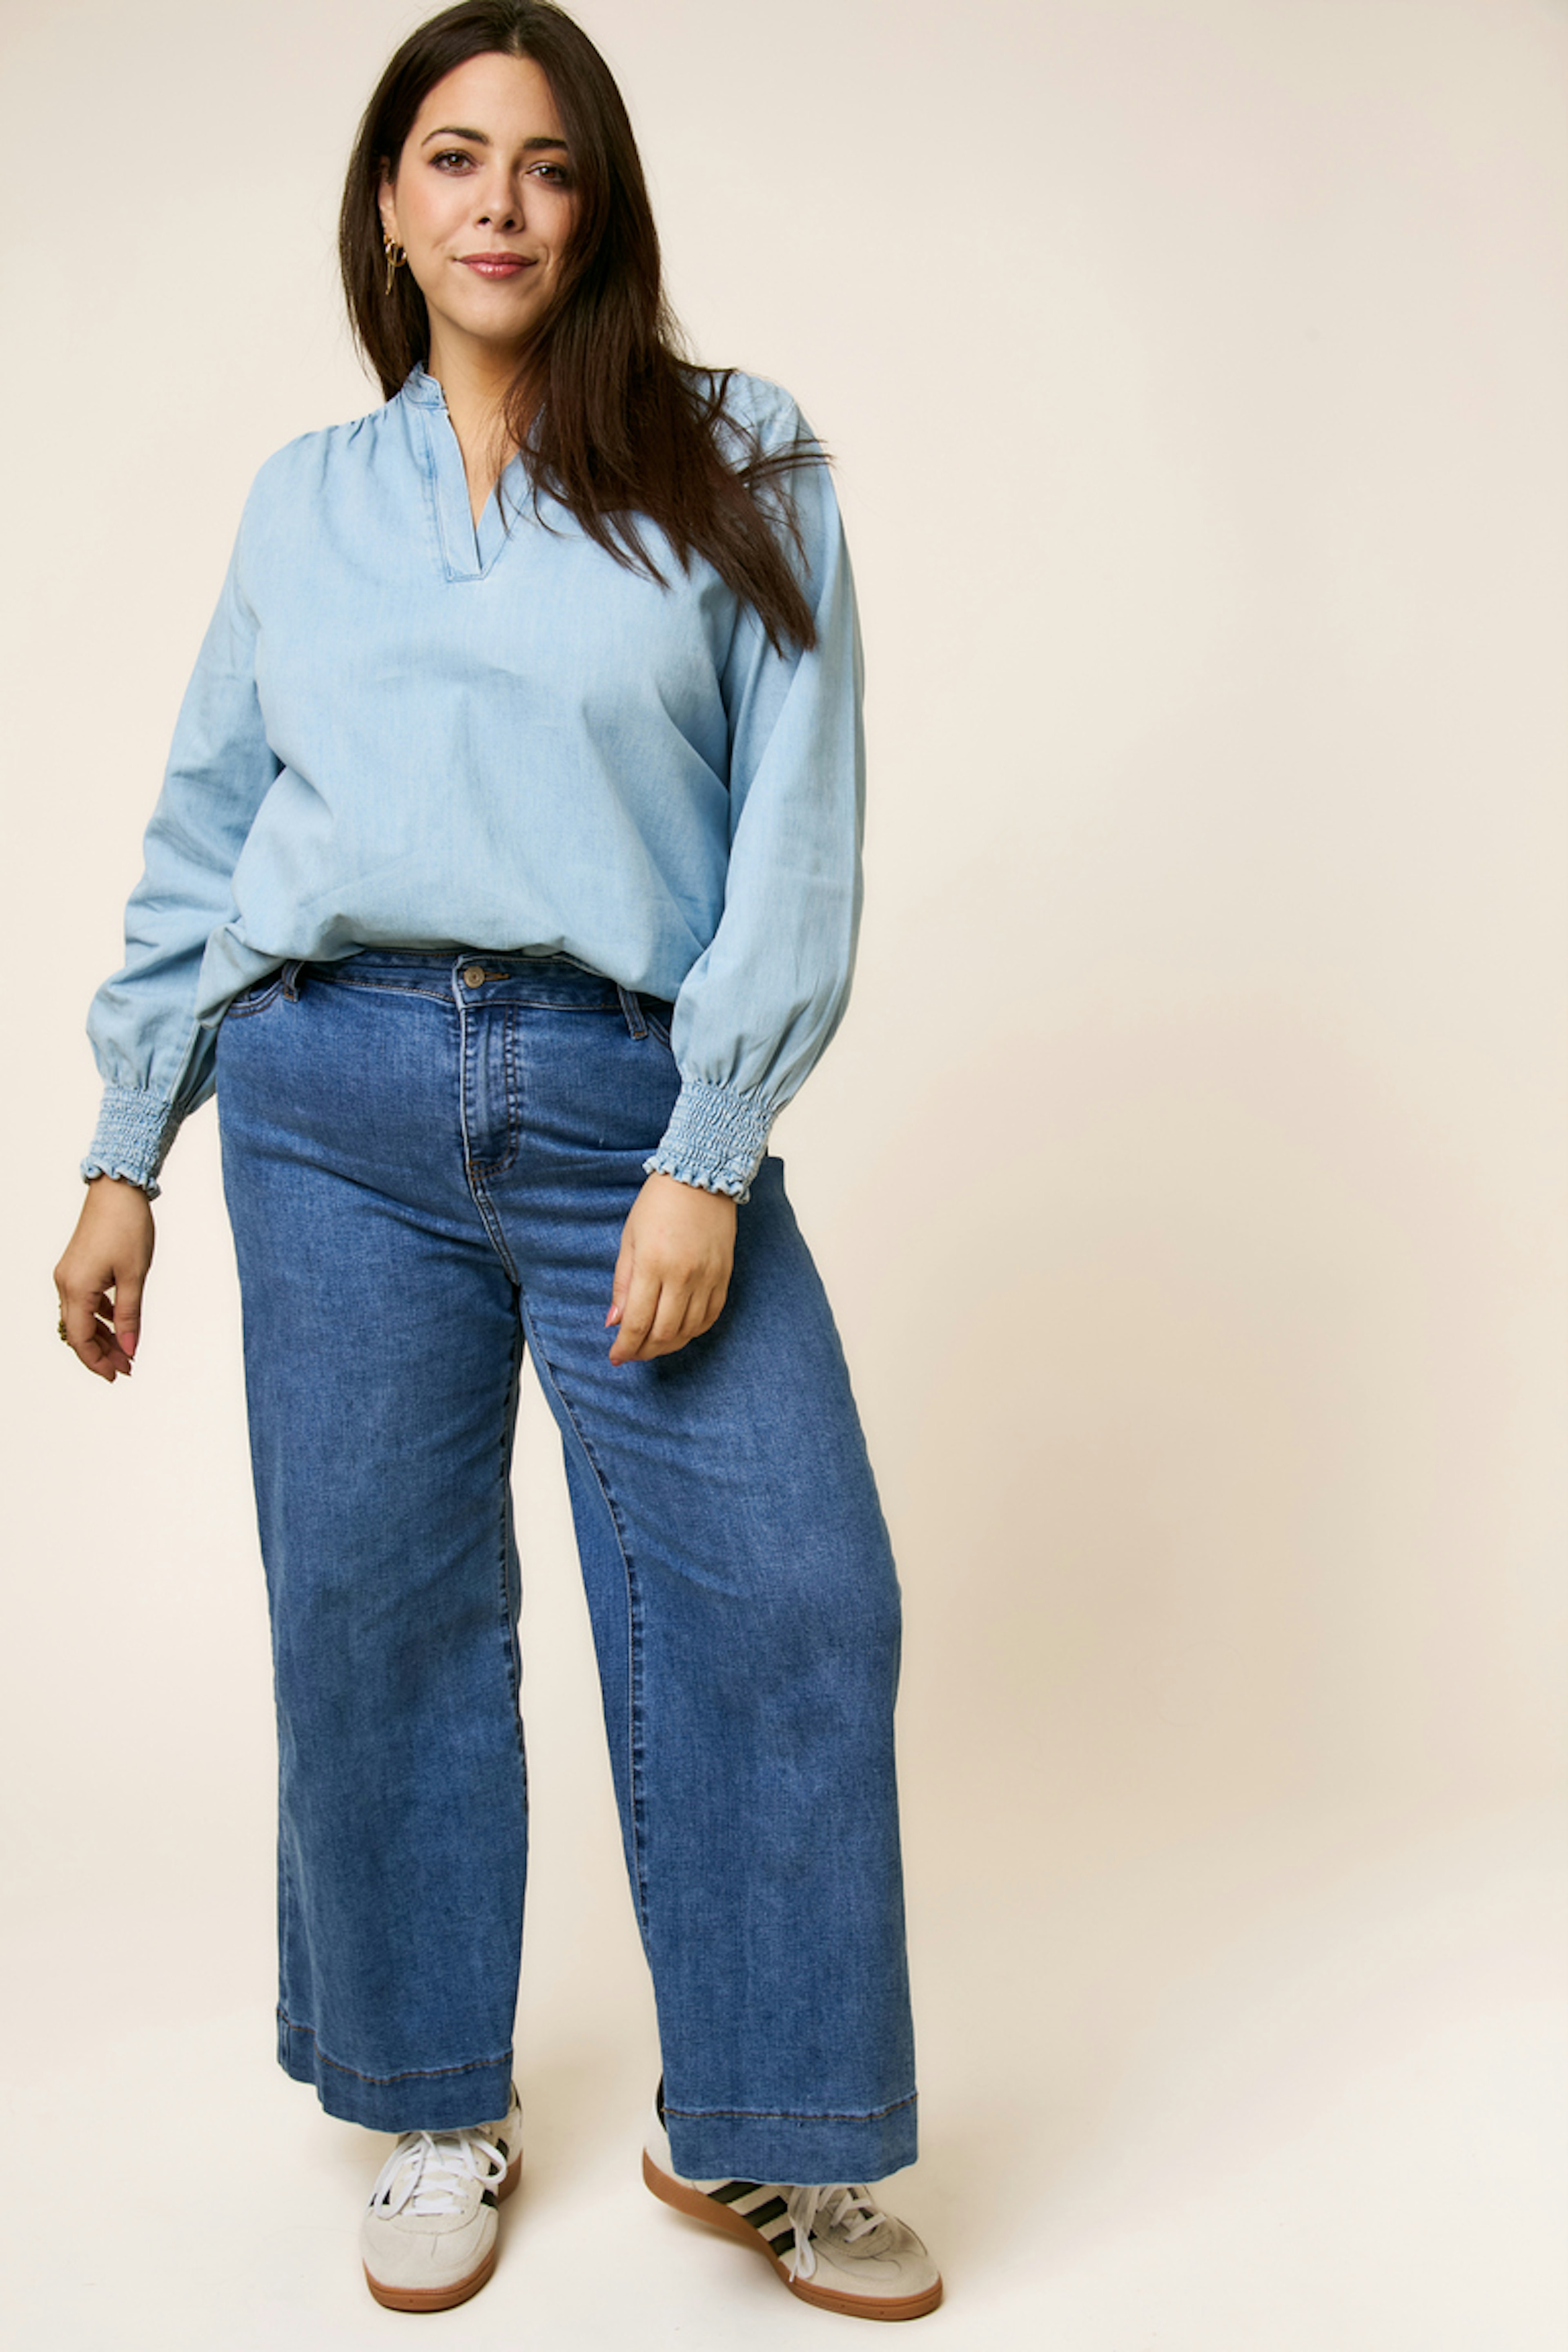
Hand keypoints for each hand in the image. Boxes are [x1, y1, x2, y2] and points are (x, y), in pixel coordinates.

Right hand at [54, 1174, 155, 1381]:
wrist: (117, 1190)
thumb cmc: (127, 1227)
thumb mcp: (134, 1276)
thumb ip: (130, 1316)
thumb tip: (130, 1349)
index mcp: (77, 1288)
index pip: (80, 1339)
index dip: (98, 1362)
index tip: (118, 1375)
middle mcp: (65, 1284)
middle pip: (78, 1332)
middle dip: (102, 1353)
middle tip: (128, 1368)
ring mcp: (68, 1275)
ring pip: (81, 1318)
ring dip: (102, 1336)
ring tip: (127, 1350)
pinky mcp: (76, 1267)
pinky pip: (84, 1301)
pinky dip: (100, 1316)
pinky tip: (119, 1323)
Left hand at [606, 1171, 735, 1363]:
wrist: (700, 1176)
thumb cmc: (658, 1204)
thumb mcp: (629, 1240)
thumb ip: (622, 1284)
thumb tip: (614, 1322)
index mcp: (652, 1265)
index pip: (638, 1323)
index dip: (625, 1347)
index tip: (615, 1356)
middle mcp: (683, 1276)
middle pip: (664, 1333)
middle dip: (644, 1351)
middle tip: (631, 1353)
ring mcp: (708, 1277)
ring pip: (689, 1330)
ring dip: (668, 1344)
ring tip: (653, 1344)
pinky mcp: (724, 1275)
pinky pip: (711, 1316)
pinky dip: (694, 1330)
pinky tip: (680, 1330)